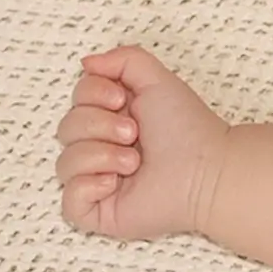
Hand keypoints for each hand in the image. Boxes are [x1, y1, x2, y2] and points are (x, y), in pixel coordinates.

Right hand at [58, 42, 228, 243]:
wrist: (208, 171)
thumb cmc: (189, 129)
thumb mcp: (157, 79)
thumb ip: (123, 59)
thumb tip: (87, 63)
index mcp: (111, 118)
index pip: (75, 100)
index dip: (92, 96)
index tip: (123, 102)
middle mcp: (102, 148)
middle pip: (65, 128)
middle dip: (99, 126)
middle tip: (135, 134)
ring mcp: (98, 181)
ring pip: (64, 163)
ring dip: (101, 156)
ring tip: (135, 162)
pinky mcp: (100, 212)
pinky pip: (68, 202)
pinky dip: (88, 187)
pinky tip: (115, 183)